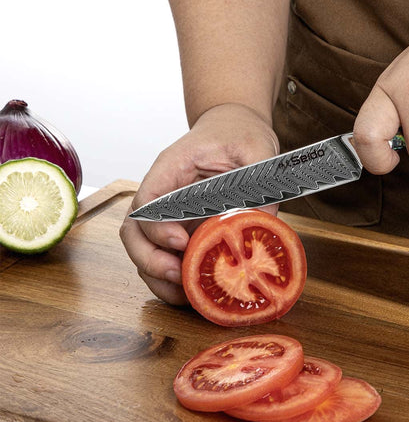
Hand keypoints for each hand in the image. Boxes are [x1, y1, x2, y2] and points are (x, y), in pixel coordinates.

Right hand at [119, 103, 278, 304]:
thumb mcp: (257, 149)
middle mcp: (163, 193)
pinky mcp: (184, 228)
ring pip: (145, 250)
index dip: (156, 228)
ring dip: (159, 277)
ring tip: (187, 294)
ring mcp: (170, 214)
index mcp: (172, 167)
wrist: (236, 127)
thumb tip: (262, 224)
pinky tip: (194, 291)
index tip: (181, 243)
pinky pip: (168, 256)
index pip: (147, 201)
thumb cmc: (239, 132)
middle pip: (134, 232)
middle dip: (150, 260)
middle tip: (179, 276)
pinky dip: (174, 279)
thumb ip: (260, 181)